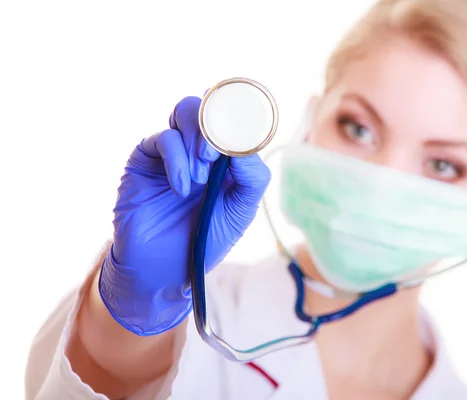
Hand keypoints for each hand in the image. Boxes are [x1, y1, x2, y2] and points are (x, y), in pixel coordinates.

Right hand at [98, 96, 270, 334]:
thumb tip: (244, 145)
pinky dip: (176, 159)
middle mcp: (201, 146)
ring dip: (196, 139)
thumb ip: (251, 178)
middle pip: (210, 105)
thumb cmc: (205, 239)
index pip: (237, 118)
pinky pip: (163, 138)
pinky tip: (182, 187)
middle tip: (213, 158)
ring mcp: (174, 150)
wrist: (163, 268)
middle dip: (215, 126)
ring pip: (186, 110)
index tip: (245, 122)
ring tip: (199, 178)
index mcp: (228, 156)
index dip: (242, 112)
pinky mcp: (146, 158)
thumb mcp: (240, 212)